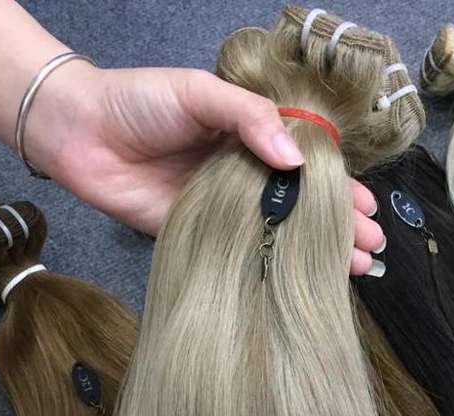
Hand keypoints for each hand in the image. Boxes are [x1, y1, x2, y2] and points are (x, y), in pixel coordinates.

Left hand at [27, 63, 384, 274]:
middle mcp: (243, 178)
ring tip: (354, 270)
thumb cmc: (142, 101)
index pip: (306, 167)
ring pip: (278, 235)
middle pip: (300, 207)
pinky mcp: (200, 240)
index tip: (369, 210)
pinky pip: (241, 255)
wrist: (81, 133)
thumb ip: (249, 119)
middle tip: (372, 249)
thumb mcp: (201, 93)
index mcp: (249, 139)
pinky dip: (271, 269)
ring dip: (314, 253)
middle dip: (339, 228)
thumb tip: (295, 160)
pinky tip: (299, 282)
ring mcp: (224, 212)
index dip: (338, 188)